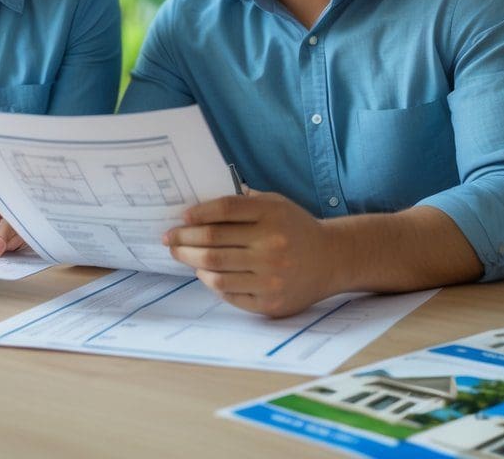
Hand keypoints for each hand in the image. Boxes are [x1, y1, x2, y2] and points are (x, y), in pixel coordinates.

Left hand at [163, 189, 331, 317]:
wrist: (333, 259)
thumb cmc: (296, 228)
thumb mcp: (275, 204)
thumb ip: (242, 202)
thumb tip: (198, 208)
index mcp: (272, 216)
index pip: (224, 211)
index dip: (198, 213)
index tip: (181, 218)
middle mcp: (271, 246)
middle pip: (213, 243)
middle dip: (184, 241)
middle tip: (170, 239)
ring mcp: (271, 277)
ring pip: (215, 272)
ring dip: (192, 263)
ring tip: (183, 256)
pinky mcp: (270, 302)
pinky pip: (229, 294)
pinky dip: (211, 283)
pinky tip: (205, 274)